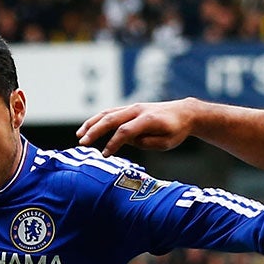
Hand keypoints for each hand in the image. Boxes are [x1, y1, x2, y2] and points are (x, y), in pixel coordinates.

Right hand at [77, 98, 200, 155]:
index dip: (113, 143)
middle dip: (95, 131)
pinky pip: (110, 112)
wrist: (183, 113)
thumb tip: (129, 141)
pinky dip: (97, 119)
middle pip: (111, 119)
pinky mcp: (130, 109)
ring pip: (107, 113)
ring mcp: (133, 107)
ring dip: (92, 124)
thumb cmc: (175, 130)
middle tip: (82, 143)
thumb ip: (147, 142)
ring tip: (80, 136)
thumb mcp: (166, 143)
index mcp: (148, 120)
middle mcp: (138, 110)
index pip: (125, 131)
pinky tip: (88, 128)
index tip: (104, 155)